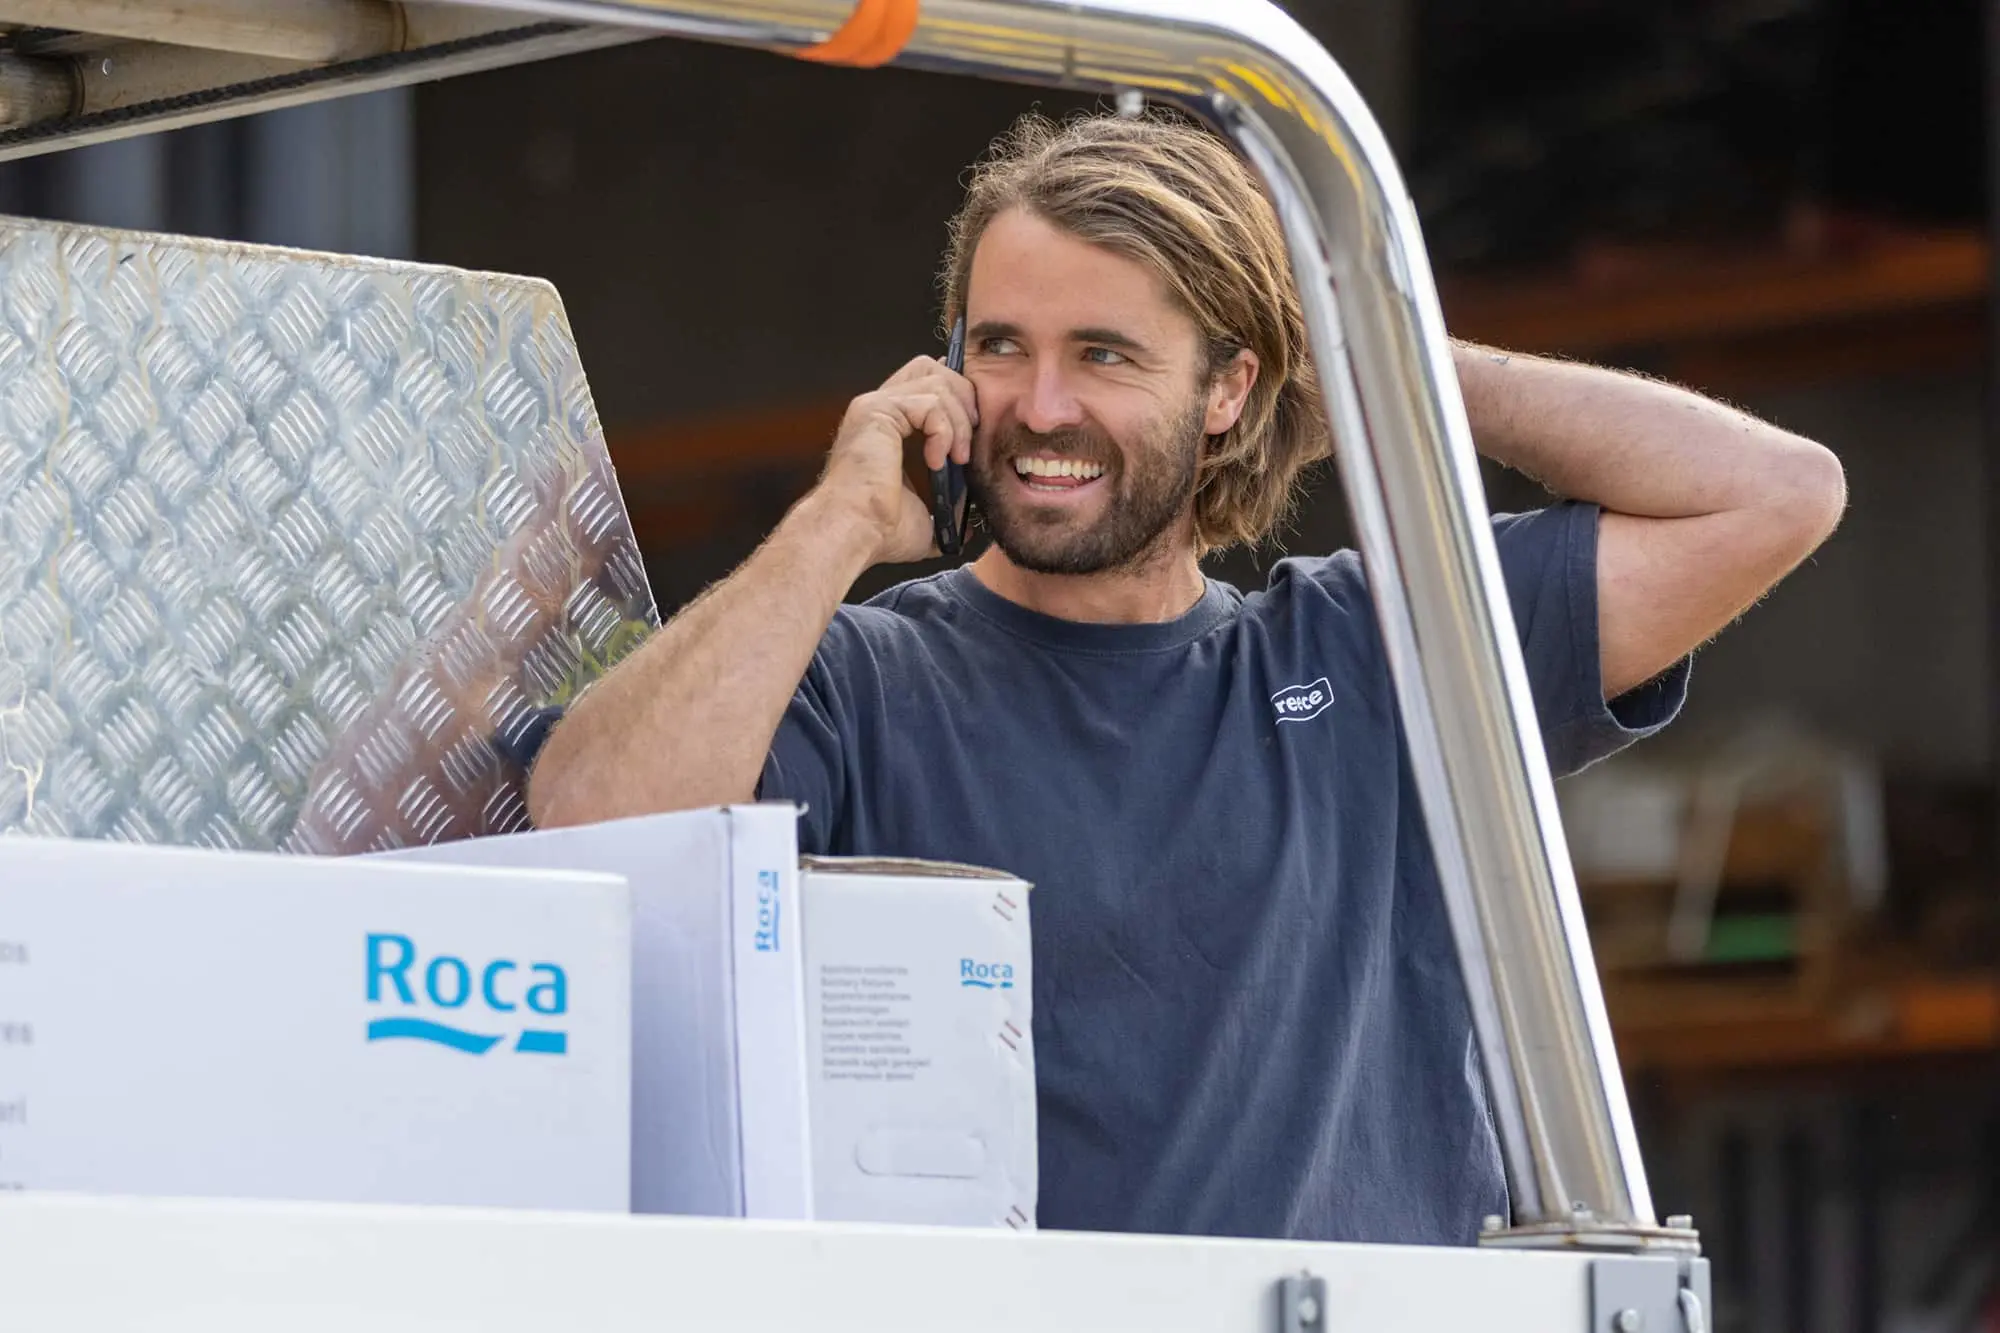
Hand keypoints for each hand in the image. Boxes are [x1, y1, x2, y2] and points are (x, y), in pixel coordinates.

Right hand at [814, 355, 977, 566]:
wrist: (855, 532)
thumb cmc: (880, 530)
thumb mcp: (926, 512)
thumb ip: (946, 502)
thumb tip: (969, 515)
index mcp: (886, 424)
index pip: (926, 381)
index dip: (957, 395)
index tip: (972, 429)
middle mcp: (877, 408)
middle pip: (934, 368)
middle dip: (962, 399)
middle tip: (967, 442)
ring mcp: (874, 406)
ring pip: (937, 383)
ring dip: (958, 422)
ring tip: (955, 459)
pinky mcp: (877, 410)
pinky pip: (930, 402)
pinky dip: (944, 431)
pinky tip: (937, 460)